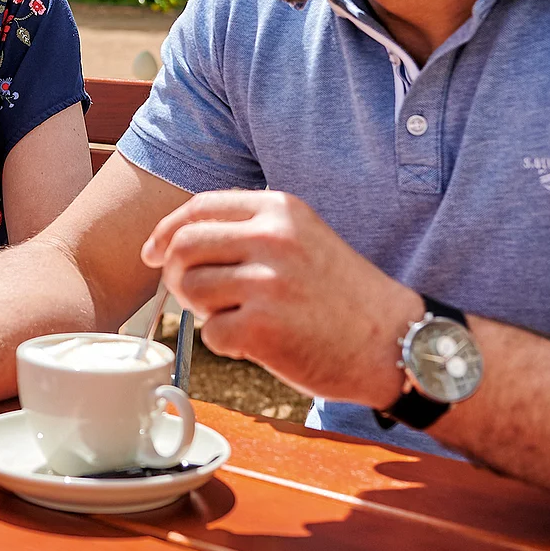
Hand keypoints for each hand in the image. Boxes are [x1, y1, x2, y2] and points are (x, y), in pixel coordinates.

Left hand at [140, 190, 421, 406]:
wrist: (396, 342)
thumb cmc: (344, 296)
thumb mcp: (303, 238)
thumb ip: (250, 231)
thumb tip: (178, 242)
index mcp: (280, 209)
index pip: (198, 207)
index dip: (166, 231)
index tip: (153, 252)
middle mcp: (272, 238)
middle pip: (183, 247)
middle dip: (175, 274)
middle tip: (193, 296)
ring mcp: (268, 283)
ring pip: (189, 290)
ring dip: (202, 310)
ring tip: (238, 318)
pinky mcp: (264, 328)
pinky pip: (211, 333)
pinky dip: (226, 343)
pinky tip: (258, 342)